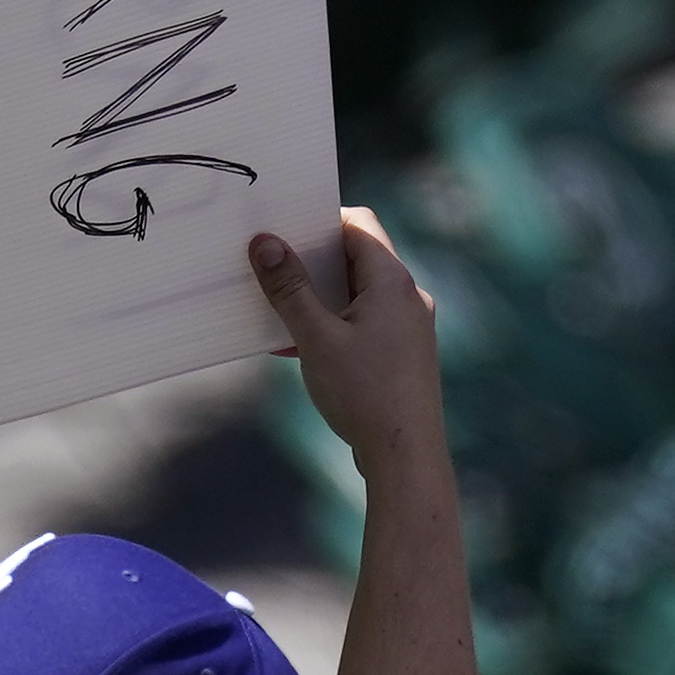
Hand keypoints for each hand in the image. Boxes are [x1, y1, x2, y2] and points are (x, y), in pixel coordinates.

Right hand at [251, 209, 443, 478]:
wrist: (405, 454)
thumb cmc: (363, 394)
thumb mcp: (315, 339)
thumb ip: (289, 289)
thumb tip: (265, 243)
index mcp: (391, 280)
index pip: (357, 225)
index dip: (319, 221)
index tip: (282, 231)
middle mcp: (407, 296)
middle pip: (356, 258)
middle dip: (312, 264)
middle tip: (272, 271)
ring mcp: (409, 325)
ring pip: (357, 294)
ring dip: (319, 299)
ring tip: (280, 315)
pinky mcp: (404, 353)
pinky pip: (364, 323)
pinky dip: (334, 325)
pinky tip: (301, 350)